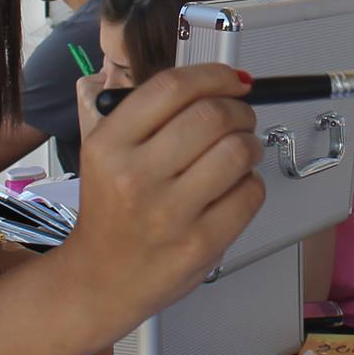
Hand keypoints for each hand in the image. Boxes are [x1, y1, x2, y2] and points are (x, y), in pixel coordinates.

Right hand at [59, 64, 264, 333]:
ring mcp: (169, 213)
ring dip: (251, 144)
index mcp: (109, 145)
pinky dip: (252, 182)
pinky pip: (250, 193)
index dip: (214, 75)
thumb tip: (222, 83)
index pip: (172, 88)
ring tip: (242, 151)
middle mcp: (135, 177)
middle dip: (239, 110)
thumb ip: (154, 115)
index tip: (233, 80)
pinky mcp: (201, 243)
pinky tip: (235, 187)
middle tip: (240, 119)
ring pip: (238, 151)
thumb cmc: (114, 211)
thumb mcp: (109, 153)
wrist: (101, 279)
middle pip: (212, 115)